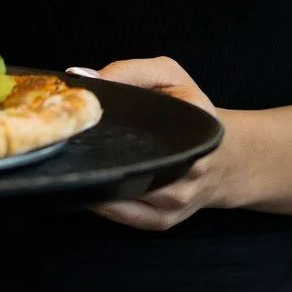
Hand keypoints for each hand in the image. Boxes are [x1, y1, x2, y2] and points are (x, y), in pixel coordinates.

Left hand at [71, 57, 228, 231]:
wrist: (222, 155)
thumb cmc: (189, 111)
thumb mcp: (168, 76)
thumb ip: (129, 71)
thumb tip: (83, 77)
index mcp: (195, 124)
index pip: (146, 129)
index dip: (109, 127)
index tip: (82, 122)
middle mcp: (191, 166)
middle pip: (132, 169)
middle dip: (97, 161)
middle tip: (68, 147)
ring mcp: (179, 198)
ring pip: (126, 197)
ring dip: (97, 184)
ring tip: (74, 167)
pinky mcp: (166, 220)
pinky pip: (129, 218)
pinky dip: (105, 208)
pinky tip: (90, 191)